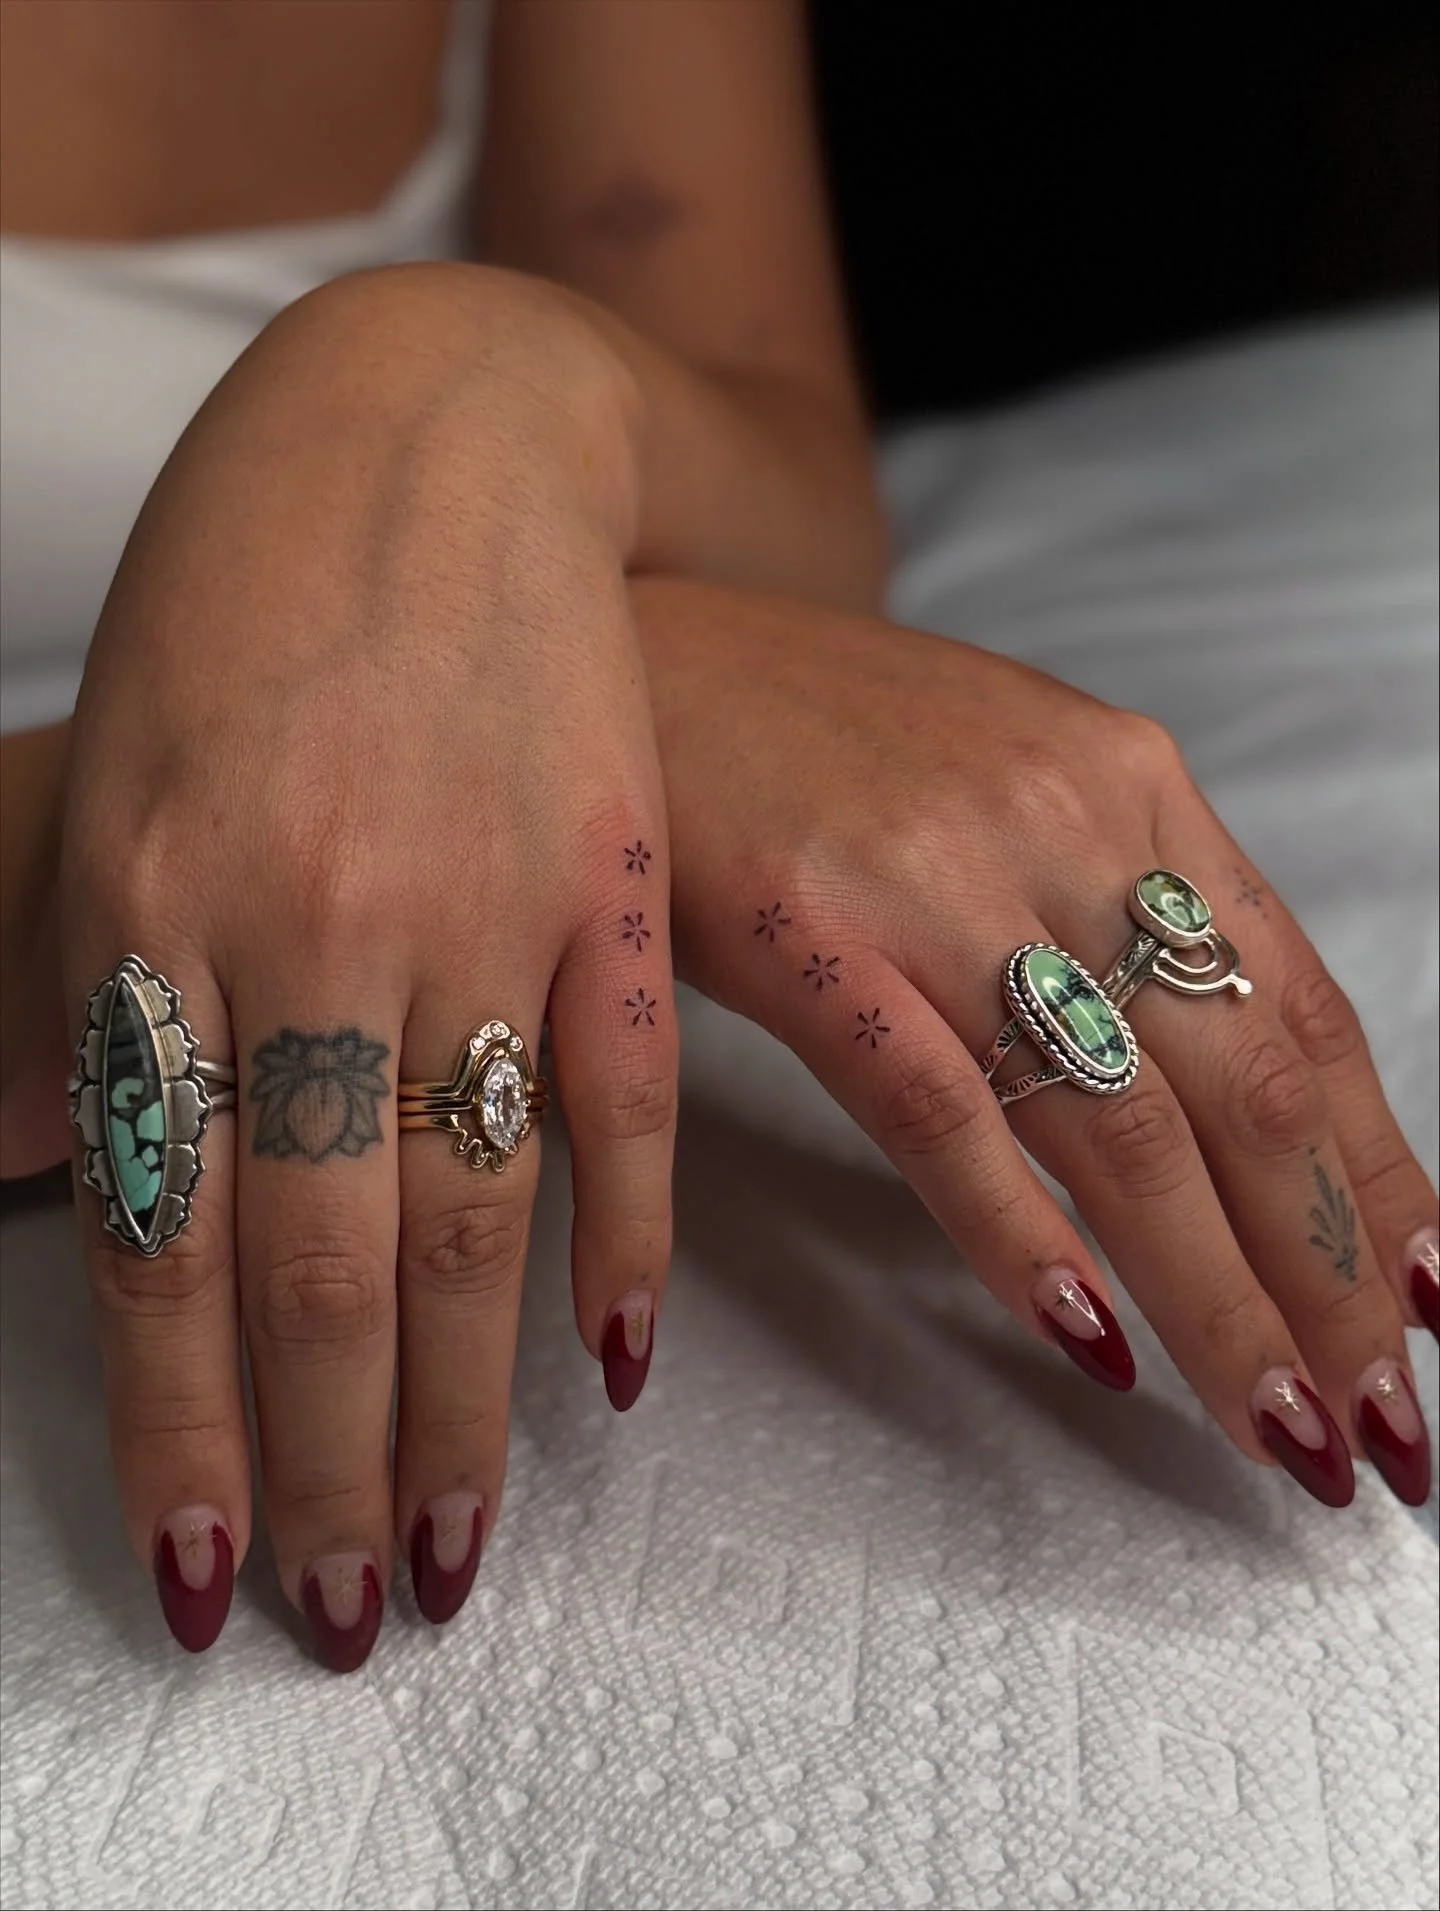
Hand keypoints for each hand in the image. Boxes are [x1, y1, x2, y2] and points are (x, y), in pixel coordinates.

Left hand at [58, 272, 676, 1665]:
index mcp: (157, 911)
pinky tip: (613, 1366)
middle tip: (340, 1612)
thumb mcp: (115, 788)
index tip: (204, 1567)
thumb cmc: (243, 609)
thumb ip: (76, 996)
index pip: (166, 1238)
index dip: (180, 1426)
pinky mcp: (610, 874)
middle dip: (322, 1463)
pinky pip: (623, 1084)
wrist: (428, 433)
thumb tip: (26, 1172)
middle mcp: (314, 925)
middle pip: (324, 1257)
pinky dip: (623, 1235)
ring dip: (459, 1403)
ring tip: (456, 1550)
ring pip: (471, 1208)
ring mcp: (481, 898)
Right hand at [636, 576, 1436, 1507]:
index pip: (1305, 1011)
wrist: (641, 634)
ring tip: (1276, 1426)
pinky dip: (1021, 1237)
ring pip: (1117, 1124)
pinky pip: (941, 1110)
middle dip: (1328, 1278)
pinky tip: (1087, 1338)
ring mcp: (938, 880)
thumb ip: (1112, 900)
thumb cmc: (818, 727)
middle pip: (1243, 1090)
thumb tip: (1211, 1086)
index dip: (1382, 1175)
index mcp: (1131, 783)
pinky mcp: (809, 935)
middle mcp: (1065, 824)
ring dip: (1214, 1299)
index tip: (1430, 1302)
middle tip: (1379, 1426)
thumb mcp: (1008, 775)